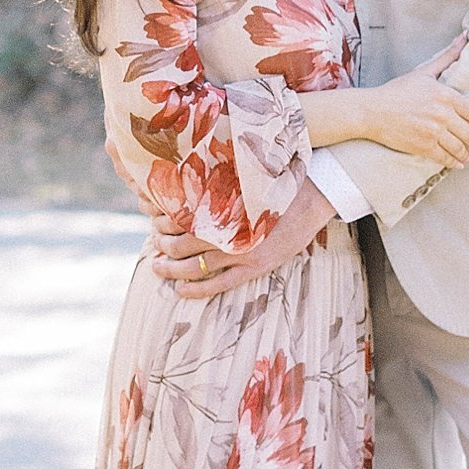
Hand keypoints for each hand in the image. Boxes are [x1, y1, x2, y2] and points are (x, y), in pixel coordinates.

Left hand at [148, 182, 334, 301]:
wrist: (315, 195)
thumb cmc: (278, 182)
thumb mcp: (245, 177)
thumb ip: (220, 184)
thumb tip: (192, 185)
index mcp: (224, 203)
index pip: (180, 215)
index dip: (162, 219)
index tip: (153, 219)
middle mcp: (230, 228)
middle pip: (182, 241)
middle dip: (162, 245)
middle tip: (154, 244)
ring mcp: (242, 250)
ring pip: (195, 265)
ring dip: (171, 268)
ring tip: (158, 267)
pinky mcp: (256, 266)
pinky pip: (220, 283)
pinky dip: (197, 289)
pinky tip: (180, 291)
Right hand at [347, 58, 468, 169]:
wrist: (372, 111)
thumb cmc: (397, 90)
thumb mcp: (424, 72)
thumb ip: (447, 57)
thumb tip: (464, 37)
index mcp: (445, 96)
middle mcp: (442, 115)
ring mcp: (433, 132)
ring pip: (459, 147)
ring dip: (468, 154)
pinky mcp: (423, 146)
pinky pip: (445, 157)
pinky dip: (455, 162)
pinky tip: (459, 163)